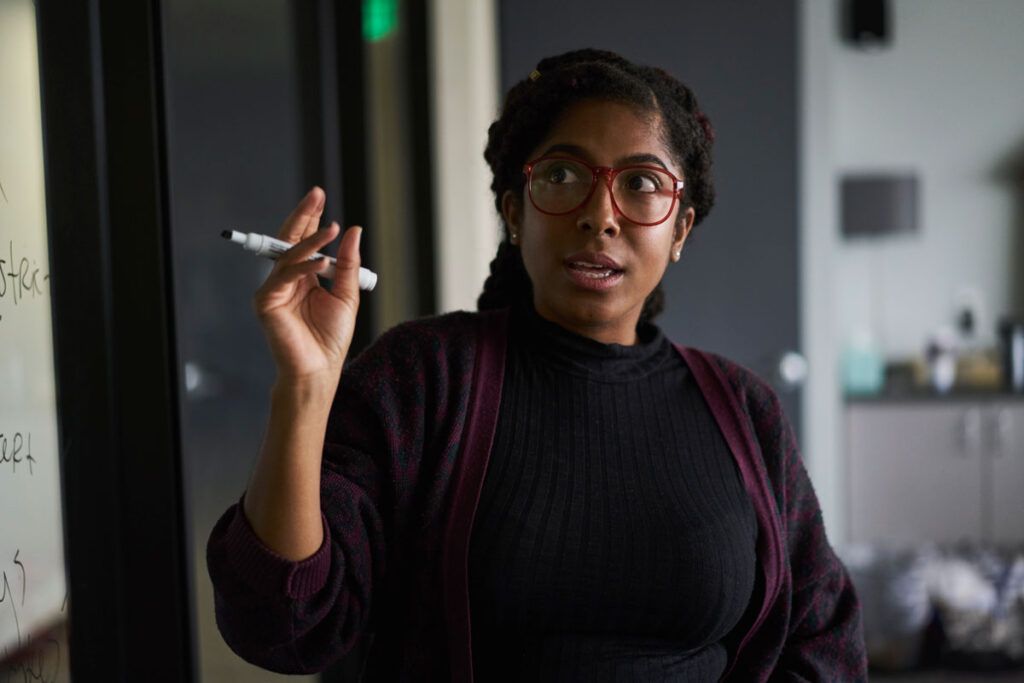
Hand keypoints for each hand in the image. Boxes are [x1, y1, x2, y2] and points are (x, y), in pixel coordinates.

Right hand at [253, 187, 362, 382]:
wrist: (319, 368)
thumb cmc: (330, 338)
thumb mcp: (347, 295)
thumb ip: (348, 264)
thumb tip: (353, 231)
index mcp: (304, 277)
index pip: (305, 241)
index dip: (311, 219)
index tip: (321, 198)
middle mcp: (286, 280)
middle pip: (291, 239)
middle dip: (303, 216)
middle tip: (316, 194)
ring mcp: (274, 289)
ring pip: (290, 255)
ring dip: (311, 240)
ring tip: (330, 227)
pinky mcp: (266, 301)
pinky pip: (286, 276)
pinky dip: (305, 267)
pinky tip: (323, 261)